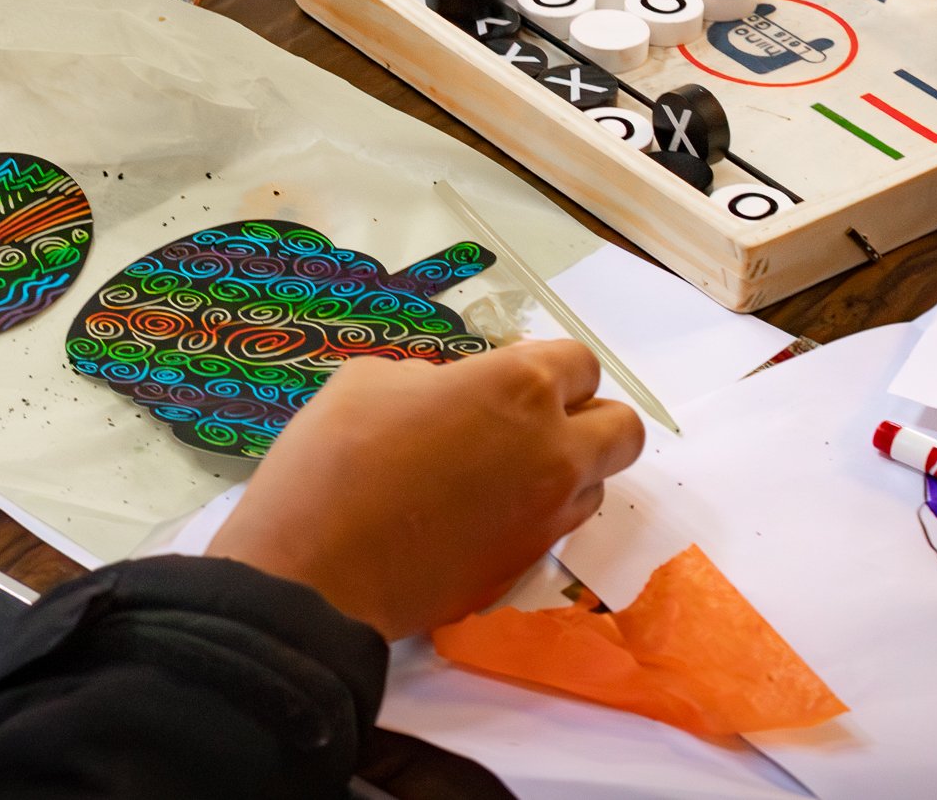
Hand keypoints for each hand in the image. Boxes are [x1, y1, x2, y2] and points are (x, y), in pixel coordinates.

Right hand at [207, 338, 643, 639]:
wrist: (313, 575)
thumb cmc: (334, 461)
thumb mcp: (371, 382)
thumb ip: (437, 381)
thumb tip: (453, 397)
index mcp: (520, 388)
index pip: (579, 362)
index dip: (545, 366)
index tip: (508, 377)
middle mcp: (554, 451)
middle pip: (622, 428)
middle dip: (589, 418)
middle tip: (531, 423)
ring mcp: (547, 517)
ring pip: (596, 484)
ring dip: (567, 471)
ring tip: (500, 475)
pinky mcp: (526, 568)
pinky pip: (556, 528)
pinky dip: (535, 516)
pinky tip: (478, 516)